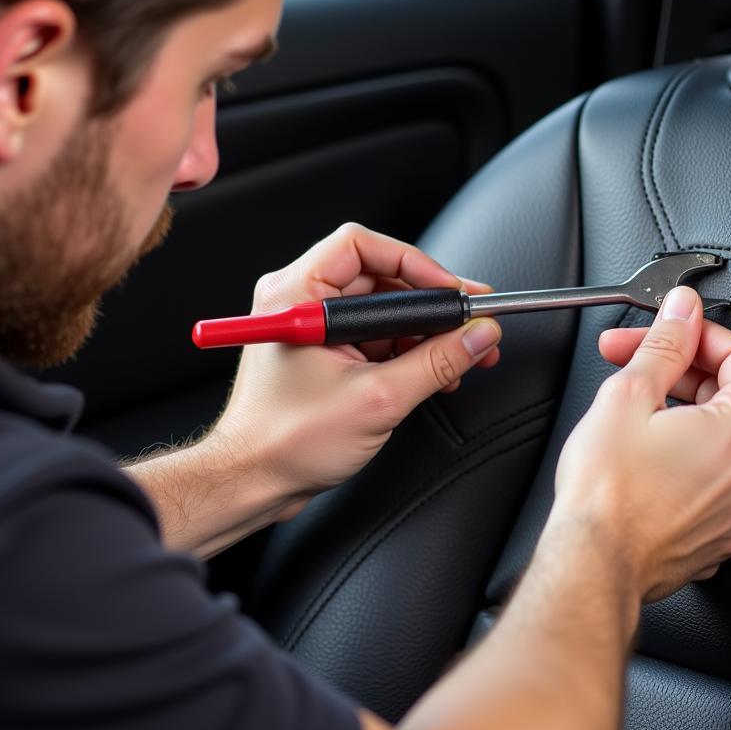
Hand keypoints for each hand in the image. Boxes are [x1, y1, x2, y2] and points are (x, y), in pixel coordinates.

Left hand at [204, 223, 501, 515]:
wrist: (252, 482)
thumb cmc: (285, 443)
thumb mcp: (377, 399)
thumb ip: (436, 362)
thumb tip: (478, 335)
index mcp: (296, 293)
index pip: (362, 247)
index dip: (414, 263)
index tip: (450, 291)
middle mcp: (301, 299)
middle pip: (379, 276)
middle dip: (430, 303)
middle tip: (471, 320)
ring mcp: (312, 326)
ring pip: (383, 308)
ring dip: (425, 331)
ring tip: (460, 355)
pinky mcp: (323, 351)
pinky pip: (375, 334)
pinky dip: (407, 349)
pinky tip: (436, 371)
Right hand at [553, 286, 730, 601]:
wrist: (593, 562)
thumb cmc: (607, 491)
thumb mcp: (630, 392)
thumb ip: (665, 342)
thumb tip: (683, 311)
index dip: (700, 333)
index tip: (672, 327)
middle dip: (679, 371)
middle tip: (632, 362)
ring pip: (720, 442)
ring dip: (681, 416)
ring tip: (631, 414)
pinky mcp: (719, 536)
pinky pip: (711, 482)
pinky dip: (684, 460)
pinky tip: (643, 457)